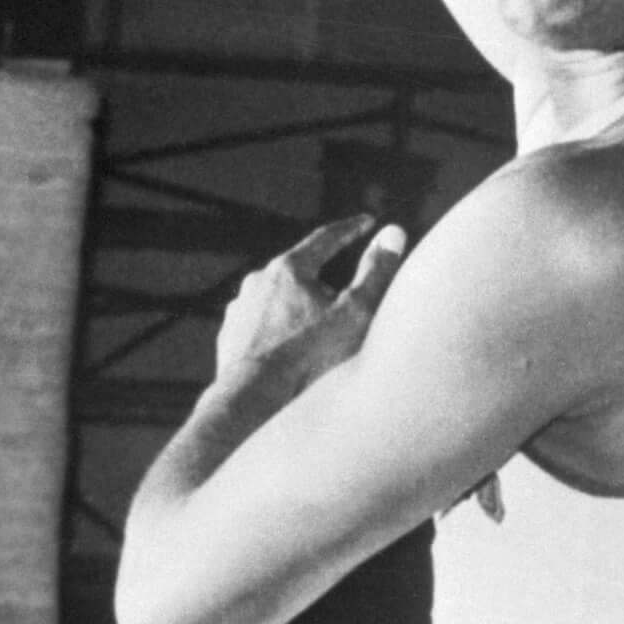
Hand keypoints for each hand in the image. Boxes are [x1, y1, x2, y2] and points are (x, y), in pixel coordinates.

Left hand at [214, 211, 407, 392]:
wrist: (253, 401)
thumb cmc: (308, 358)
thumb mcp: (354, 313)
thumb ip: (376, 272)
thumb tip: (394, 232)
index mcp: (288, 269)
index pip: (325, 238)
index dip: (350, 230)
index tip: (366, 223)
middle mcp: (257, 282)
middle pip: (299, 271)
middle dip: (322, 280)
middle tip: (343, 298)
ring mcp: (239, 310)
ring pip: (276, 300)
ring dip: (296, 309)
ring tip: (315, 334)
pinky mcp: (229, 337)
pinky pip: (259, 326)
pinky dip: (277, 332)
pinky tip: (289, 353)